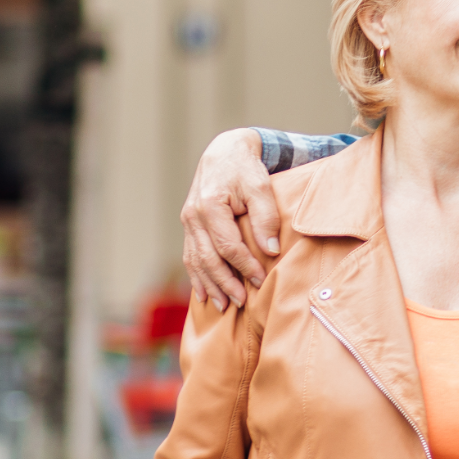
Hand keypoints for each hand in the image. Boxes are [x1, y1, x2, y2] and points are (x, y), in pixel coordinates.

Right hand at [180, 130, 279, 308]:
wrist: (224, 152)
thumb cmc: (245, 169)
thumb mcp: (260, 186)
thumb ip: (265, 217)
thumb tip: (270, 250)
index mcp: (210, 206)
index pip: (228, 246)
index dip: (244, 266)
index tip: (259, 280)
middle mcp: (193, 216)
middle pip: (208, 259)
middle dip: (225, 283)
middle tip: (241, 303)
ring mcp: (188, 222)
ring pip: (196, 261)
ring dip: (209, 285)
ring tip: (223, 305)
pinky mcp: (189, 226)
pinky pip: (190, 256)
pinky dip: (197, 276)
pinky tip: (204, 293)